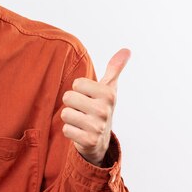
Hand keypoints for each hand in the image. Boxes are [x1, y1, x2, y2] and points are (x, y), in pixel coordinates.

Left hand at [60, 49, 130, 165]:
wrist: (101, 140)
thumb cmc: (101, 108)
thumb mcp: (109, 88)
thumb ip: (114, 68)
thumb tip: (126, 50)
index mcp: (108, 94)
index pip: (77, 83)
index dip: (79, 90)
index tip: (89, 97)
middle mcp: (104, 110)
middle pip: (68, 97)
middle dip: (72, 104)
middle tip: (83, 110)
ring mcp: (97, 127)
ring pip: (65, 114)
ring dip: (70, 118)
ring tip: (81, 121)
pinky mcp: (88, 141)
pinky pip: (65, 130)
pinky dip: (70, 131)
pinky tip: (80, 132)